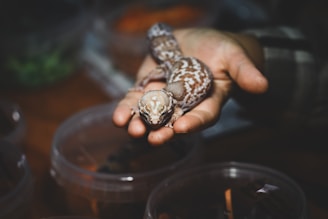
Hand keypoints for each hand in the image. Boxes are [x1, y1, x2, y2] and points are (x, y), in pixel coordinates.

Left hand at [112, 27, 267, 145]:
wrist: (200, 43)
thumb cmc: (222, 51)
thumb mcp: (234, 57)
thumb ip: (244, 71)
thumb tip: (262, 85)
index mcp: (208, 102)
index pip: (202, 116)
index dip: (193, 123)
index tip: (182, 127)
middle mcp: (185, 105)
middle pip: (174, 123)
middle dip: (163, 131)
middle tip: (152, 139)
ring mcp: (165, 97)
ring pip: (152, 114)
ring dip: (140, 123)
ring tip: (130, 129)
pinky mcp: (148, 86)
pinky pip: (136, 99)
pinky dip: (127, 108)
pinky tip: (119, 118)